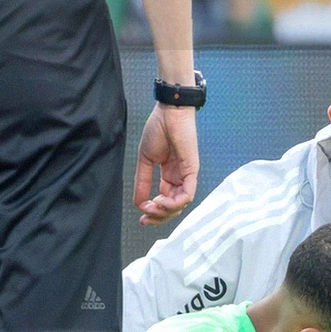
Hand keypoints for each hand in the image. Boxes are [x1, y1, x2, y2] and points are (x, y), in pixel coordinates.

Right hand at [133, 103, 199, 225]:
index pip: (164, 201)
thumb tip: (138, 203)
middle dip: (158, 217)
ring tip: (152, 207)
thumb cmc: (158, 130)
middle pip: (173, 208)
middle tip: (145, 218)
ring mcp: (186, 176)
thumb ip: (143, 182)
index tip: (141, 217)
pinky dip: (175, 203)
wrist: (169, 113)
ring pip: (180, 205)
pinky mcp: (192, 171)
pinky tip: (162, 202)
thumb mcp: (145, 160)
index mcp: (169, 176)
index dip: (153, 212)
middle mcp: (179, 179)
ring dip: (165, 211)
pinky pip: (187, 194)